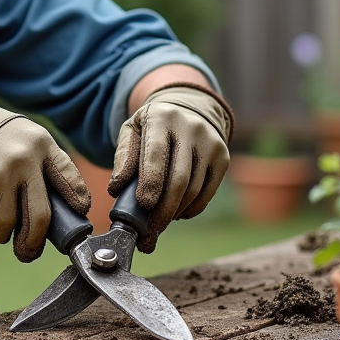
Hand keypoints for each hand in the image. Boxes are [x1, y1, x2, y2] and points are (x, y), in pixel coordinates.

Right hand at [0, 80, 90, 261]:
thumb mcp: (21, 135)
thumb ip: (40, 163)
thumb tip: (58, 209)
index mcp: (40, 144)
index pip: (70, 179)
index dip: (77, 202)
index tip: (78, 215)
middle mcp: (24, 159)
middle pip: (40, 216)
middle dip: (34, 242)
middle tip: (29, 251)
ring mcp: (0, 173)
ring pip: (6, 224)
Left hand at [108, 83, 233, 252]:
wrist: (190, 108)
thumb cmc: (153, 125)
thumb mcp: (133, 130)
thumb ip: (124, 156)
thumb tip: (116, 189)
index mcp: (162, 118)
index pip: (157, 153)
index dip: (151, 181)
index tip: (143, 205)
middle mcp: (191, 129)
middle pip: (180, 178)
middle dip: (163, 209)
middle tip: (149, 232)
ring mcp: (211, 143)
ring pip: (194, 189)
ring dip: (175, 212)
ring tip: (158, 225)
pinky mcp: (223, 158)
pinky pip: (207, 193)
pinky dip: (191, 209)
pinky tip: (177, 214)